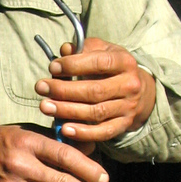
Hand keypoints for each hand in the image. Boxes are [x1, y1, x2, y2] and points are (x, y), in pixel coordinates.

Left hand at [35, 38, 155, 142]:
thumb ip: (83, 48)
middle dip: (63, 90)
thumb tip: (65, 49)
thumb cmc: (112, 68)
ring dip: (67, 111)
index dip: (74, 65)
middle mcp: (129, 85)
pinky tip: (64, 129)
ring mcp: (128, 107)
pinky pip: (103, 132)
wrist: (139, 91)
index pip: (99, 63)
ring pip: (95, 112)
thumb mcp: (102, 51)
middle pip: (94, 90)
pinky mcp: (124, 125)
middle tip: (41, 88)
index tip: (53, 67)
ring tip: (45, 106)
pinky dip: (83, 133)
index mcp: (125, 62)